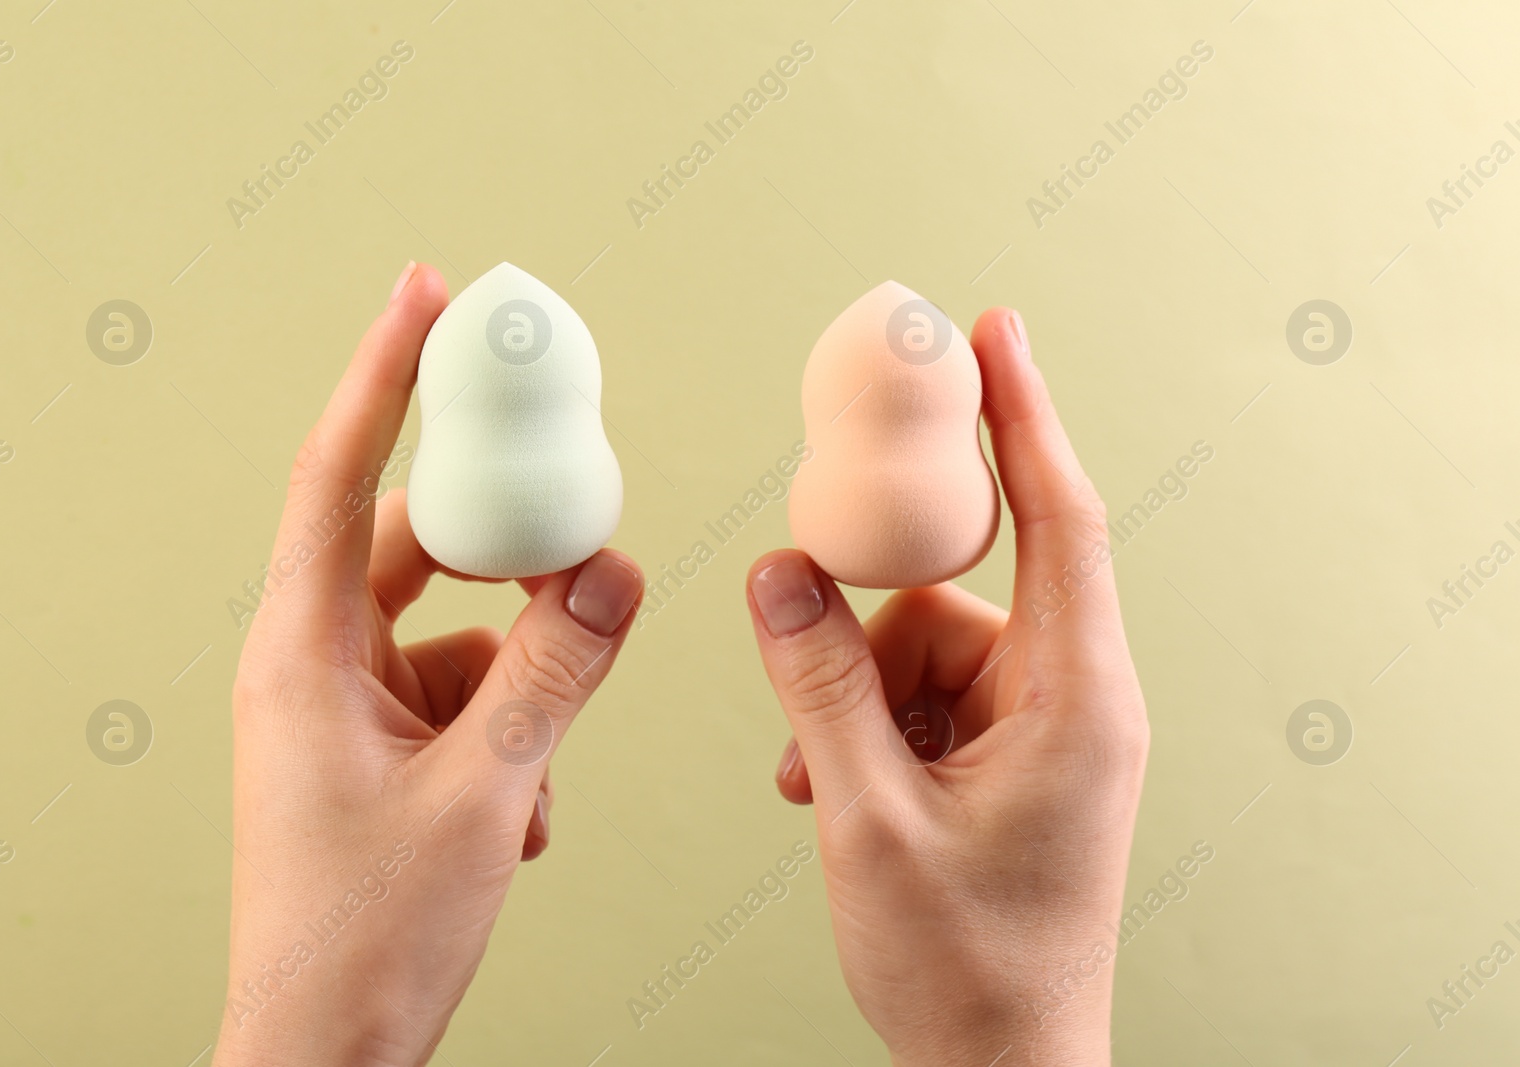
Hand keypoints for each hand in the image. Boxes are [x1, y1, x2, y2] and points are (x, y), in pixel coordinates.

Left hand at [213, 263, 644, 1066]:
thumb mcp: (483, 793)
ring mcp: (347, 709)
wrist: (326, 1053)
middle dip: (507, 558)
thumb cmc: (364, 938)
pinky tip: (522, 813)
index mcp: (302, 654)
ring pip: (458, 634)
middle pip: (419, 551)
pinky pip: (465, 696)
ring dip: (522, 679)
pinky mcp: (381, 749)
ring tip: (539, 764)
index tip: (424, 293)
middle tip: (576, 540)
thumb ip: (554, 671)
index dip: (384, 373)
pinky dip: (510, 734)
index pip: (342, 476)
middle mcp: (316, 665)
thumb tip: (610, 574)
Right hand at [747, 307, 1146, 1065]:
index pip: (1058, 518)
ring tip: (810, 778)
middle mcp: (1072, 700)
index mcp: (1075, 699)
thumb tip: (778, 572)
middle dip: (871, 625)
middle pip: (958, 594)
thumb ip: (819, 684)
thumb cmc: (964, 966)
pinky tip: (824, 786)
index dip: (1023, 415)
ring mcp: (1041, 734)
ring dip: (852, 697)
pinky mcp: (1009, 764)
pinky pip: (924, 700)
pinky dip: (866, 727)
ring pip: (926, 651)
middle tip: (810, 642)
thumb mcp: (867, 817)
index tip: (993, 330)